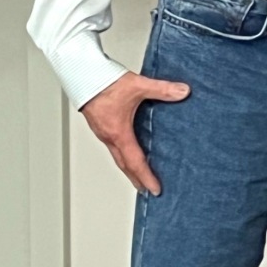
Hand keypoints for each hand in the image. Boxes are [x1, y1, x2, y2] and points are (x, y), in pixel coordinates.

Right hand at [80, 72, 189, 195]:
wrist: (82, 76)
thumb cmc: (104, 82)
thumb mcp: (138, 85)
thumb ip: (162, 89)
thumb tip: (183, 91)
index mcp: (118, 132)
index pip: (135, 161)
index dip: (146, 176)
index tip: (154, 189)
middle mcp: (109, 137)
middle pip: (124, 165)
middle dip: (137, 179)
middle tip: (147, 190)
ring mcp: (104, 132)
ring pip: (117, 156)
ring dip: (129, 168)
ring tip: (139, 176)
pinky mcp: (102, 126)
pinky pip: (114, 146)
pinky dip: (123, 155)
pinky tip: (130, 151)